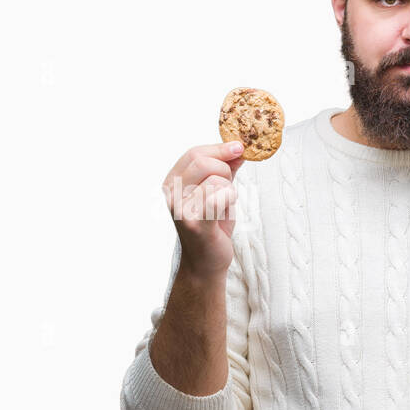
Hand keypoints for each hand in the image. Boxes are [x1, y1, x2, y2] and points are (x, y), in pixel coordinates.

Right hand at [161, 139, 244, 279]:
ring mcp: (179, 208)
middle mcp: (170, 193)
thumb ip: (225, 171)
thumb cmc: (212, 228)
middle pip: (203, 162)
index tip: (239, 146)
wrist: (205, 263)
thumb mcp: (218, 194)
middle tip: (229, 189)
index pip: (194, 154)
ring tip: (222, 208)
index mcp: (172, 183)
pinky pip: (220, 197)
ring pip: (216, 179)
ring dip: (229, 192)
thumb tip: (237, 149)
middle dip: (226, 170)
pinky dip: (229, 201)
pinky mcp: (194, 222)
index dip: (219, 148)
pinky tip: (223, 213)